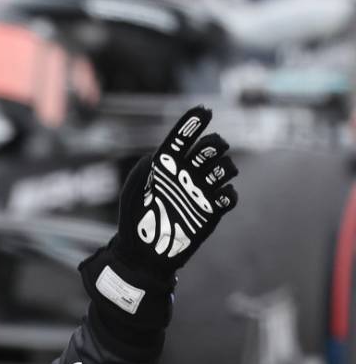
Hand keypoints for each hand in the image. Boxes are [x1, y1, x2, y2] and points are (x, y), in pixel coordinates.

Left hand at [114, 106, 237, 276]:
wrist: (144, 253)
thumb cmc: (134, 219)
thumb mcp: (134, 189)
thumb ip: (146, 167)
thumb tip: (164, 154)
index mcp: (165, 166)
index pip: (182, 138)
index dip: (193, 122)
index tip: (205, 110)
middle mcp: (186, 175)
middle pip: (212, 147)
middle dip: (215, 144)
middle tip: (211, 151)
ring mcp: (201, 192)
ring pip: (226, 167)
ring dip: (224, 167)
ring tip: (210, 179)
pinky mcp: (212, 211)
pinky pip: (231, 195)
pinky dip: (228, 194)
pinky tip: (218, 199)